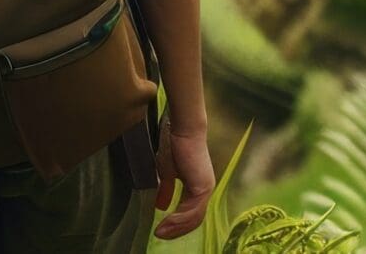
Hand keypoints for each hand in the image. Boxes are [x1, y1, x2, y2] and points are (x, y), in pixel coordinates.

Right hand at [152, 119, 214, 239]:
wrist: (181, 129)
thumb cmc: (175, 146)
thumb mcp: (166, 172)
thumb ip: (166, 189)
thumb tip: (160, 206)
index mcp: (198, 187)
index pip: (191, 213)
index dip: (177, 224)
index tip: (162, 231)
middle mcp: (205, 190)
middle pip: (194, 220)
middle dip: (176, 231)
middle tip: (160, 236)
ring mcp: (205, 189)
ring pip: (193, 218)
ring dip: (176, 228)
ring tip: (160, 233)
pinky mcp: (202, 186)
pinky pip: (192, 210)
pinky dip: (178, 219)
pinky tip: (166, 223)